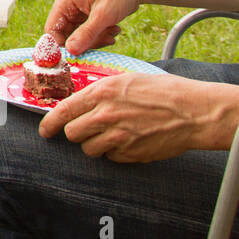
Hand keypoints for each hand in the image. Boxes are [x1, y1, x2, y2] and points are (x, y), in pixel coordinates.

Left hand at [38, 71, 217, 161]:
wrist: (193, 112)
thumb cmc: (163, 92)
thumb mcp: (126, 80)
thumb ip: (101, 92)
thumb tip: (81, 102)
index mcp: (101, 93)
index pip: (63, 112)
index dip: (49, 124)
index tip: (45, 131)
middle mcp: (105, 115)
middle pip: (72, 133)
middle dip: (76, 132)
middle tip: (87, 129)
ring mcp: (117, 137)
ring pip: (89, 149)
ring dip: (95, 144)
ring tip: (112, 134)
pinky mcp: (130, 153)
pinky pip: (111, 158)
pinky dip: (115, 152)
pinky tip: (129, 140)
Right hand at [43, 0, 131, 54]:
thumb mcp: (103, 15)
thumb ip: (86, 34)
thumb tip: (70, 51)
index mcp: (65, 1)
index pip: (52, 29)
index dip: (60, 45)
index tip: (76, 56)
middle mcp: (68, 6)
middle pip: (66, 35)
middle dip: (85, 42)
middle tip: (105, 41)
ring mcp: (77, 11)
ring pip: (79, 36)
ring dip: (96, 39)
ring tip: (113, 33)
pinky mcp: (87, 16)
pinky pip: (88, 33)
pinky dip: (100, 35)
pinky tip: (114, 30)